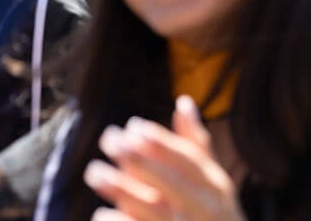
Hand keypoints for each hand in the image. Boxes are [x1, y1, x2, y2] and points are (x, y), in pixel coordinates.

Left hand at [84, 96, 243, 220]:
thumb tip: (183, 102)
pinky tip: (102, 212)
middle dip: (140, 159)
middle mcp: (203, 207)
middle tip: (110, 140)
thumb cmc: (213, 213)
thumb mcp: (213, 179)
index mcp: (215, 186)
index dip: (162, 142)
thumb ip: (196, 144)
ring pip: (151, 207)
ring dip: (121, 188)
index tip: (133, 125)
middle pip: (170, 181)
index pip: (189, 159)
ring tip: (95, 171)